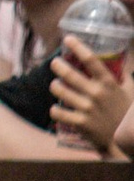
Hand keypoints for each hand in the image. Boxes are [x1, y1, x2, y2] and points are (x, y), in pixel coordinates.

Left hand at [52, 39, 131, 154]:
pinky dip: (55, 110)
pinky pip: (57, 112)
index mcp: (109, 84)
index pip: (91, 60)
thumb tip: (121, 61)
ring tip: (57, 86)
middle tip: (56, 63)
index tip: (67, 38)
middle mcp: (97, 94)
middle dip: (58, 65)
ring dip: (55, 86)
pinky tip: (58, 108)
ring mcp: (88, 108)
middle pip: (68, 73)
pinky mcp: (81, 123)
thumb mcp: (131, 92)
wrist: (128, 142)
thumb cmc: (128, 114)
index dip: (78, 47)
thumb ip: (125, 76)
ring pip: (59, 90)